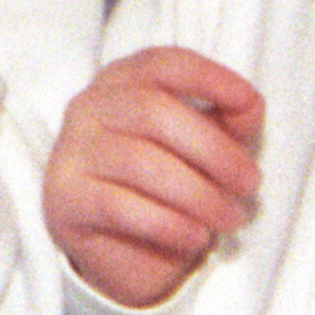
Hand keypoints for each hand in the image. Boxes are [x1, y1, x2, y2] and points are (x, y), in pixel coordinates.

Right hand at [45, 44, 265, 306]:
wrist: (126, 250)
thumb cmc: (169, 185)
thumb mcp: (205, 147)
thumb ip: (228, 120)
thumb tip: (247, 105)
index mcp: (121, 82)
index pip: (162, 63)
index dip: (208, 77)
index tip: (249, 103)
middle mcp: (88, 107)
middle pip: (153, 111)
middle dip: (213, 150)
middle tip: (250, 184)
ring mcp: (70, 151)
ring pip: (139, 161)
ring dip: (198, 194)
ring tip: (229, 218)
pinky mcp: (64, 199)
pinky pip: (120, 207)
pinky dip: (169, 224)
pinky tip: (196, 236)